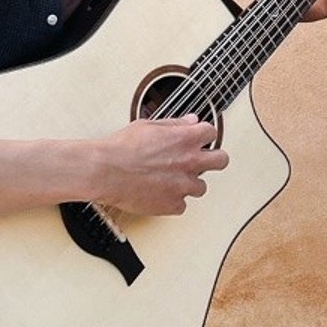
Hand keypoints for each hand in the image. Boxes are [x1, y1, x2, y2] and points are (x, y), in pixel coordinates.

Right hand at [88, 116, 228, 215]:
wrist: (104, 171)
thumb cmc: (121, 147)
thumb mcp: (148, 126)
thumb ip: (174, 124)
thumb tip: (191, 121)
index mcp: (185, 139)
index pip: (211, 132)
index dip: (203, 135)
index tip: (197, 139)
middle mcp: (190, 162)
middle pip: (221, 161)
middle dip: (213, 160)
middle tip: (201, 161)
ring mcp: (183, 185)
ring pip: (201, 187)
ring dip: (189, 183)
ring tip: (169, 180)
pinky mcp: (173, 205)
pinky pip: (181, 205)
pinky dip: (172, 201)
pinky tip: (158, 194)